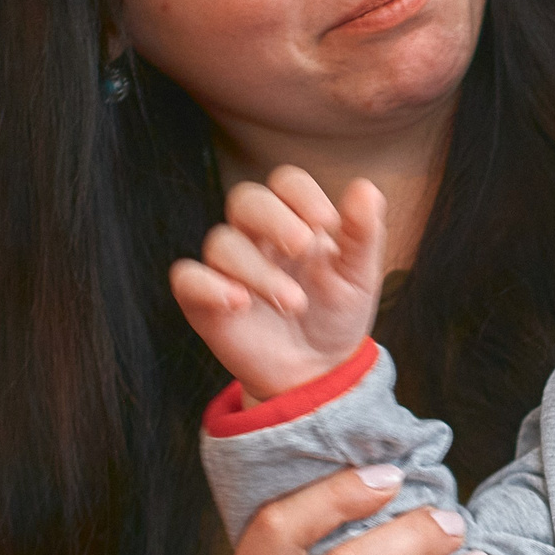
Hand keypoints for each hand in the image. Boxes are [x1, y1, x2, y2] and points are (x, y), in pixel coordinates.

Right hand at [171, 167, 385, 402]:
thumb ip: (363, 233)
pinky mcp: (204, 300)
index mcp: (295, 220)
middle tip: (302, 247)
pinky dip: (207, 285)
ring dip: (258, 270)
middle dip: (274, 219)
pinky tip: (239, 302)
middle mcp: (256, 236)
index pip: (287, 183)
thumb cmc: (335, 313)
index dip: (302, 194)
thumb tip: (366, 189)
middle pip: (246, 200)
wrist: (318, 370)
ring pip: (222, 243)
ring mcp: (227, 267)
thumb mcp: (358, 276)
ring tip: (293, 303)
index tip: (328, 222)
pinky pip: (187, 278)